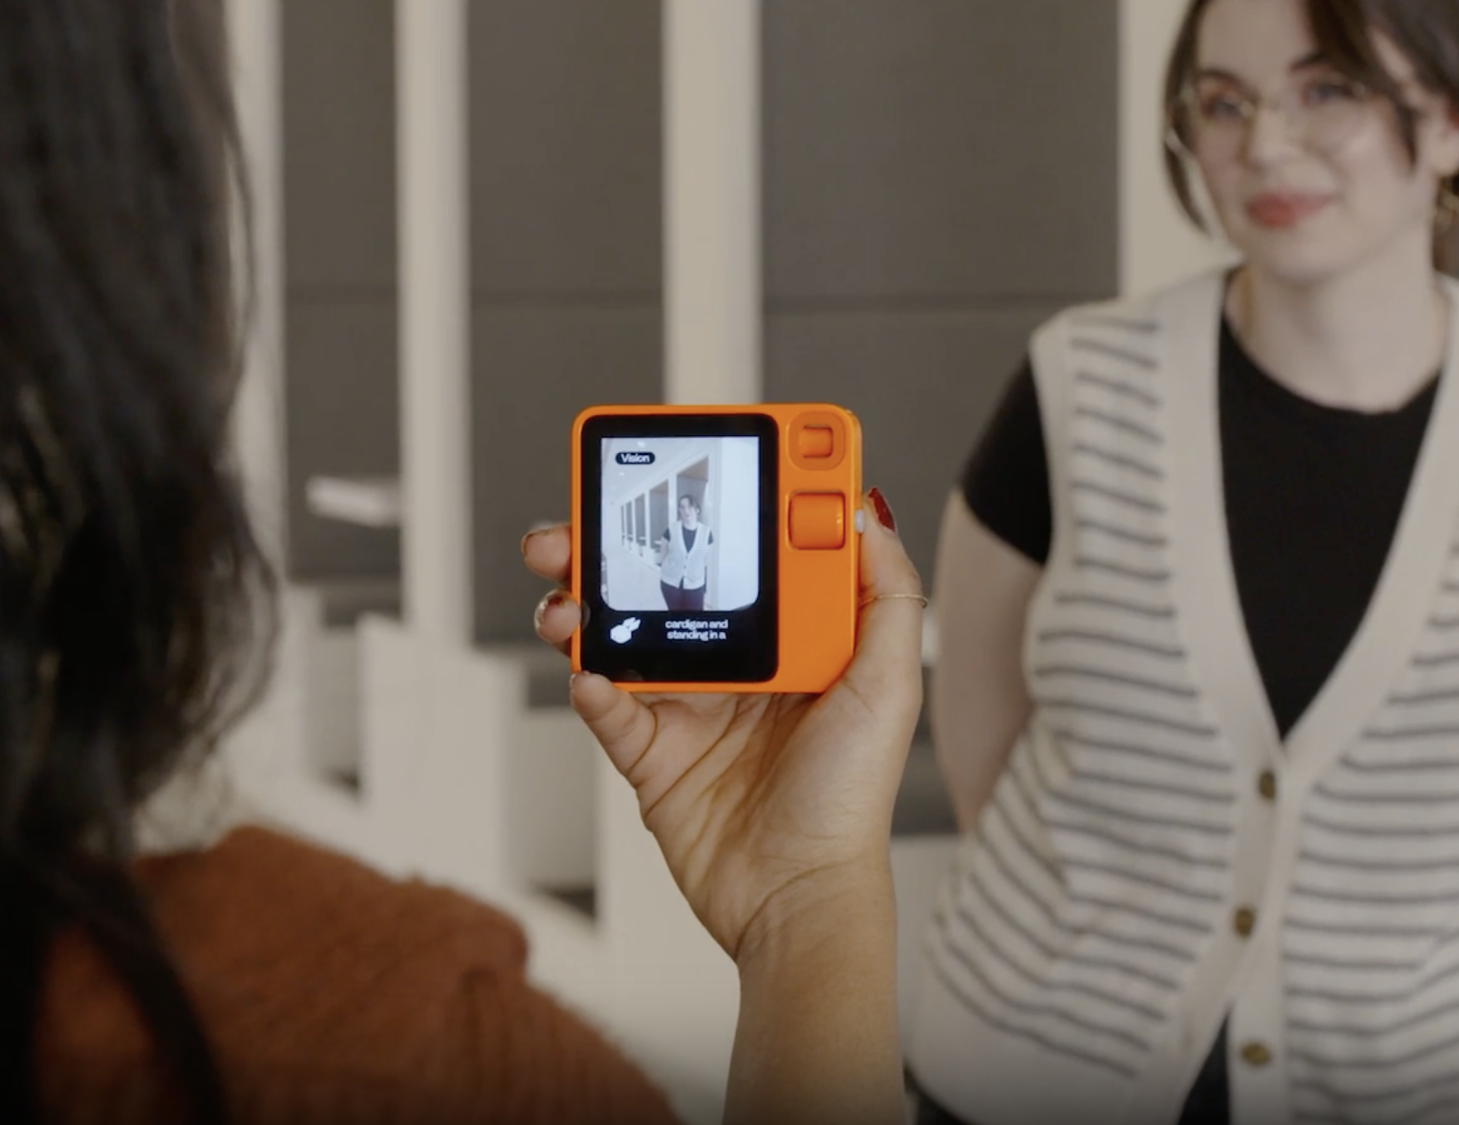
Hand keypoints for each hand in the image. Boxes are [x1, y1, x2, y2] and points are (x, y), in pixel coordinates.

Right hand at [521, 493, 922, 963]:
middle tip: (590, 517)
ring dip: (587, 605)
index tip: (703, 456)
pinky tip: (588, 671)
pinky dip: (590, 684)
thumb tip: (864, 511)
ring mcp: (692, 707)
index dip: (730, 502)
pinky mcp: (652, 755)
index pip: (757, 551)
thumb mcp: (891, 685)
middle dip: (622, 543)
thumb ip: (885, 596)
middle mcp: (741, 664)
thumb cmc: (852, 801)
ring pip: (624, 633)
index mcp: (795, 639)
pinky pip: (608, 706)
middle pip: (670, 582)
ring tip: (567, 594)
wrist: (798, 898)